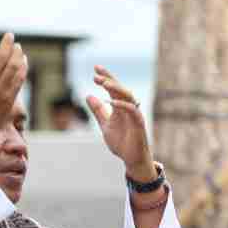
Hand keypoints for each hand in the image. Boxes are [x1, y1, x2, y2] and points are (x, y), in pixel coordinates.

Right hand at [0, 27, 26, 163]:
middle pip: (1, 56)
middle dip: (6, 42)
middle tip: (9, 35)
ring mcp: (1, 89)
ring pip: (13, 65)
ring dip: (16, 53)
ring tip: (16, 46)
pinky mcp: (10, 96)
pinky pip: (19, 76)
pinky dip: (22, 66)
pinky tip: (22, 59)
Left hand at [87, 66, 155, 180]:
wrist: (131, 158)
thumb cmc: (121, 141)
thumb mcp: (105, 124)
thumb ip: (98, 110)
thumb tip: (88, 96)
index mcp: (120, 107)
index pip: (113, 89)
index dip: (106, 78)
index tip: (96, 69)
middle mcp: (128, 108)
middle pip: (120, 89)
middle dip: (109, 80)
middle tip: (96, 75)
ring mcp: (134, 114)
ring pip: (128, 96)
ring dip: (116, 89)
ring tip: (104, 83)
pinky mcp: (138, 123)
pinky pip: (132, 111)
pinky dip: (122, 105)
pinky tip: (111, 100)